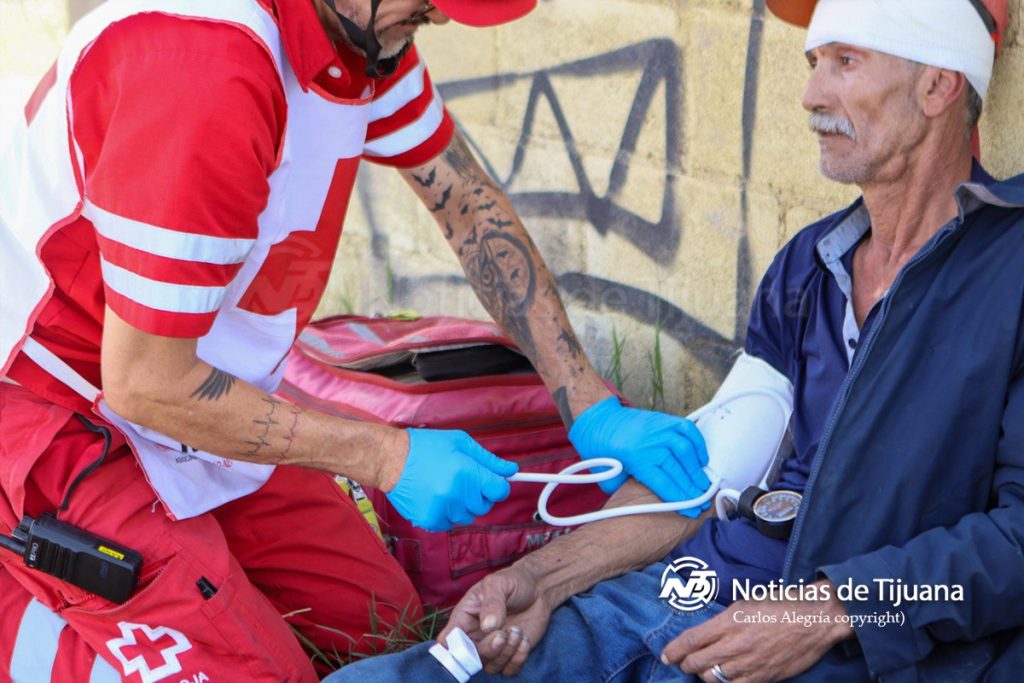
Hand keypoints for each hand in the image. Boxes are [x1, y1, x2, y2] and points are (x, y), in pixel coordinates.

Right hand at [386, 429, 517, 531]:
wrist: (389, 459)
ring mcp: (442, 510)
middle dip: (478, 494)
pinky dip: (446, 514)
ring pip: (467, 516)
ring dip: (462, 505)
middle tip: (462, 480)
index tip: (492, 483)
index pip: (499, 491)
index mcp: (466, 472)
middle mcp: (455, 494)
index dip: (498, 486)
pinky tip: (435, 497)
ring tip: (445, 487)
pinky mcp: (429, 521)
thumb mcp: (460, 443)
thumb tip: (511, 470)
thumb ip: (488, 459)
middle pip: (484, 505)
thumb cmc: (425, 447)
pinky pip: (450, 523)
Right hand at [438, 564, 552, 676]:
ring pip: (490, 667)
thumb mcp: (498, 584)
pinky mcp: (511, 654)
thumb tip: (487, 626)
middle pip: (469, 658)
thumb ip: (492, 603)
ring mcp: (493, 647)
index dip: (452, 649)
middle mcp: (475, 636)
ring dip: (505, 653)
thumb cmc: (513, 581)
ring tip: (517, 631)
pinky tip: (524, 640)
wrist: (538, 587)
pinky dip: (517, 660)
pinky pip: (509, 670)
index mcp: (464, 617)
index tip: (468, 645)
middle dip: (487, 650)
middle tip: (502, 634)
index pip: (447, 640)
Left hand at [568, 397, 710, 514]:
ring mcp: (658, 429)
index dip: (680, 500)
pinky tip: (702, 458)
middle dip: (693, 489)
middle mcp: (650, 443)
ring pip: (686, 450)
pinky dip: (698, 443)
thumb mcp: (606, 475)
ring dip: (697, 469)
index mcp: (635, 459)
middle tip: (702, 502)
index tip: (691, 511)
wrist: (597, 418)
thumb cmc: (599, 448)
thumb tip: (642, 504)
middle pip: (678, 470)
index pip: (664, 484)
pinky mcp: (663, 419)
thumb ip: (624, 491)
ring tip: (703, 484)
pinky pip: (687, 429)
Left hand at [661, 581, 852, 681]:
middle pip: (697, 663)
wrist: (815, 619)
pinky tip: (725, 678)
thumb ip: (723, 621)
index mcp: (729, 621)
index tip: (666, 655)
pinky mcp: (763, 677)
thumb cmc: (781, 605)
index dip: (674, 650)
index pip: (690, 640)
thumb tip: (704, 635)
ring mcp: (749, 664)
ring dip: (705, 674)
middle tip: (685, 662)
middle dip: (686, 664)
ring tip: (706, 668)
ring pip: (712, 678)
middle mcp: (736, 644)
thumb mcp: (745, 604)